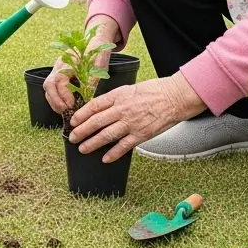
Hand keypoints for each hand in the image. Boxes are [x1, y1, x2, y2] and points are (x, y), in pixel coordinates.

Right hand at [44, 17, 119, 113]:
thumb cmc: (97, 51)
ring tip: (65, 112)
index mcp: (68, 60)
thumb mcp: (99, 63)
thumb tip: (86, 95)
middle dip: (55, 100)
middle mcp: (59, 65)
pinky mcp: (59, 75)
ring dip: (55, 101)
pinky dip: (56, 99)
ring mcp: (57, 70)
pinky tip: (65, 106)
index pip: (59, 80)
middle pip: (48, 84)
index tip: (72, 104)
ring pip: (48, 87)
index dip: (64, 94)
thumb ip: (92, 78)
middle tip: (66, 111)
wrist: (94, 40)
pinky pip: (52, 88)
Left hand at [67, 74, 207, 162]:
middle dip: (81, 131)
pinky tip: (105, 158)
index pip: (94, 106)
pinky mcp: (141, 134)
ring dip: (92, 143)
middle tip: (73, 138)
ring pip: (106, 135)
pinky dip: (113, 154)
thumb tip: (100, 109)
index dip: (81, 115)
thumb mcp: (130, 89)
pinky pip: (123, 146)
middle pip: (96, 122)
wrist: (175, 97)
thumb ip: (115, 99)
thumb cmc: (155, 91)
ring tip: (83, 148)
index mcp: (118, 96)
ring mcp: (131, 123)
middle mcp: (122, 109)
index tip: (73, 121)